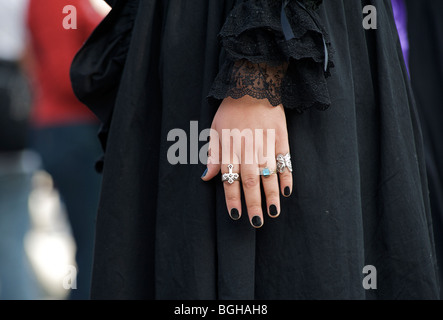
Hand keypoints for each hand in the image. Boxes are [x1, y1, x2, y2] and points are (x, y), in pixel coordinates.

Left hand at [202, 95, 292, 227]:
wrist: (254, 87)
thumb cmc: (231, 110)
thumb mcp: (215, 130)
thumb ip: (213, 155)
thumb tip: (206, 177)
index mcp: (231, 150)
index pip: (231, 180)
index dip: (233, 199)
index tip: (236, 214)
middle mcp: (249, 151)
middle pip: (251, 183)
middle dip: (253, 205)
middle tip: (256, 222)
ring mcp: (266, 147)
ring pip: (269, 177)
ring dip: (271, 196)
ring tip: (273, 213)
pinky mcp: (281, 140)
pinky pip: (285, 162)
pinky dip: (287, 177)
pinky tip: (287, 191)